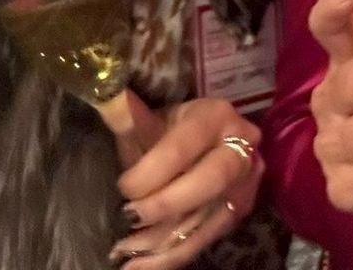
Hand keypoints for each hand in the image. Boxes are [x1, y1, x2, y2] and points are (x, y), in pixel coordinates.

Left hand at [112, 98, 263, 266]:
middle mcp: (241, 145)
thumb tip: (108, 100)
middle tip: (129, 216)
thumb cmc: (169, 131)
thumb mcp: (150, 121)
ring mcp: (245, 181)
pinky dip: (169, 257)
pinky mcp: (238, 210)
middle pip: (212, 179)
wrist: (200, 145)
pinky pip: (206, 239)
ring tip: (123, 250)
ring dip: (163, 239)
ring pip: (209, 215)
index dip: (153, 170)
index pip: (187, 144)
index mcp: (216, 115)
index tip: (123, 187)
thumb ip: (129, 118)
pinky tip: (137, 266)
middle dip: (168, 203)